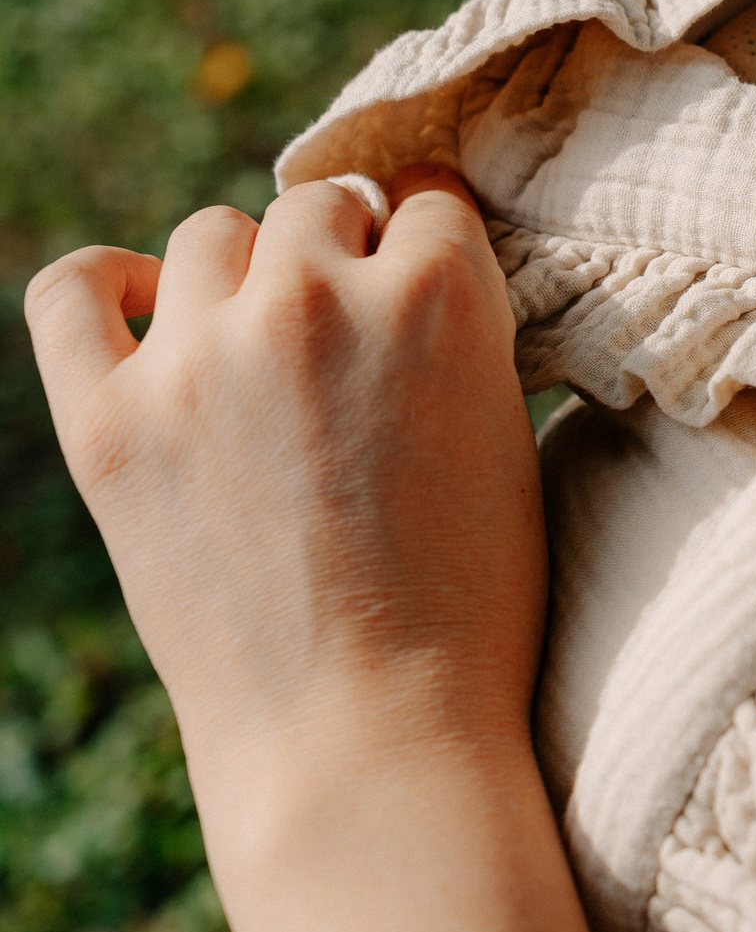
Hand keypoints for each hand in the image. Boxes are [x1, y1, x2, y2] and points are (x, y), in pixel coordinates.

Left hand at [25, 168, 620, 931]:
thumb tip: (400, 268)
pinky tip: (145, 318)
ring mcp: (200, 358)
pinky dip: (106, 290)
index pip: (424, 198)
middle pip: (315, 209)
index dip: (426, 246)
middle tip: (350, 344)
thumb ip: (455, 330)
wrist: (370, 734)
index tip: (422, 289)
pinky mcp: (107, 423)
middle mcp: (315, 300)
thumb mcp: (505, 432)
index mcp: (438, 297)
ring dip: (244, 277)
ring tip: (263, 353)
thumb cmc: (470, 603)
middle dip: (339, 260)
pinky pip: (73, 292)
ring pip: (211, 236)